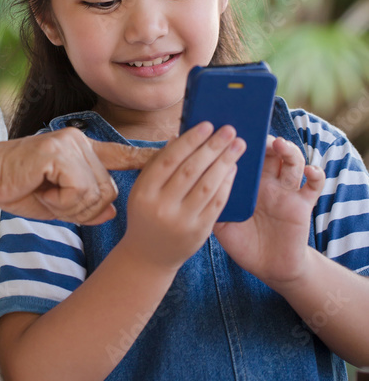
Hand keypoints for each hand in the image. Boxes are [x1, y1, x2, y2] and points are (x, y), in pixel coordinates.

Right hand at [0, 129, 155, 224]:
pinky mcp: (59, 152)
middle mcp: (80, 142)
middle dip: (83, 208)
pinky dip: (60, 200)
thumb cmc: (16, 187)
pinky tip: (40, 187)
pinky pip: (78, 190)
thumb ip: (86, 204)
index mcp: (82, 150)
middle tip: (51, 198)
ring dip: (69, 205)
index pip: (121, 155)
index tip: (173, 154)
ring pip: (96, 193)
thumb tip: (113, 210)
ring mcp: (71, 144)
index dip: (146, 158)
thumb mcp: (57, 202)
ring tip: (43, 191)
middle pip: (108, 191)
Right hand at [118, 122, 245, 271]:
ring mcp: (181, 221)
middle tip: (229, 130)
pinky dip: (227, 183)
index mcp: (143, 192)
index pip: (169, 159)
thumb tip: (182, 135)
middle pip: (191, 170)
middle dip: (213, 147)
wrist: (149, 255)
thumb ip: (160, 164)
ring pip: (207, 185)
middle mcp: (161, 207)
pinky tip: (233, 168)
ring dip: (225, 162)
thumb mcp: (143, 189)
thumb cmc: (147, 213)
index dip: (190, 140)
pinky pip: (216, 203)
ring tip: (237, 145)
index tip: (207, 125)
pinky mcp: (199, 232)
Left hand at [214, 135, 324, 288]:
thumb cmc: (242, 242)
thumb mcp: (222, 223)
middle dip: (264, 139)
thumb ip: (211, 204)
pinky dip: (316, 174)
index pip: (245, 154)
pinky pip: (314, 185)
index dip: (240, 141)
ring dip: (288, 150)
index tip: (230, 130)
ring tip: (279, 145)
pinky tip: (309, 170)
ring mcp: (286, 191)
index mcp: (246, 182)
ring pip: (292, 161)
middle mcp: (267, 182)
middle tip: (255, 134)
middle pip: (269, 151)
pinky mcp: (302, 204)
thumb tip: (191, 183)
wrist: (269, 267)